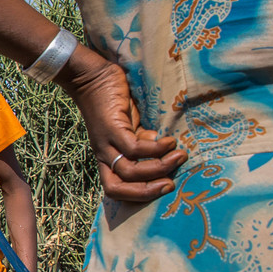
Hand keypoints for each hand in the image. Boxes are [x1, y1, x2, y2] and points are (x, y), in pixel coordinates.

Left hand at [60, 52, 185, 202]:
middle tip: (171, 184)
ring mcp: (106, 142)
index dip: (137, 195)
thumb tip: (161, 151)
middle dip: (146, 192)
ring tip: (179, 157)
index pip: (114, 189)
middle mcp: (103, 154)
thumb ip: (142, 141)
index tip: (164, 187)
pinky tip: (169, 142)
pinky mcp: (112, 128)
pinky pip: (133, 147)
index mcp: (107, 158)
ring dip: (158, 168)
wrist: (93, 77)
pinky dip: (154, 149)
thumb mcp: (131, 127)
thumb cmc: (114, 102)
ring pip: (128, 170)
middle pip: (116, 188)